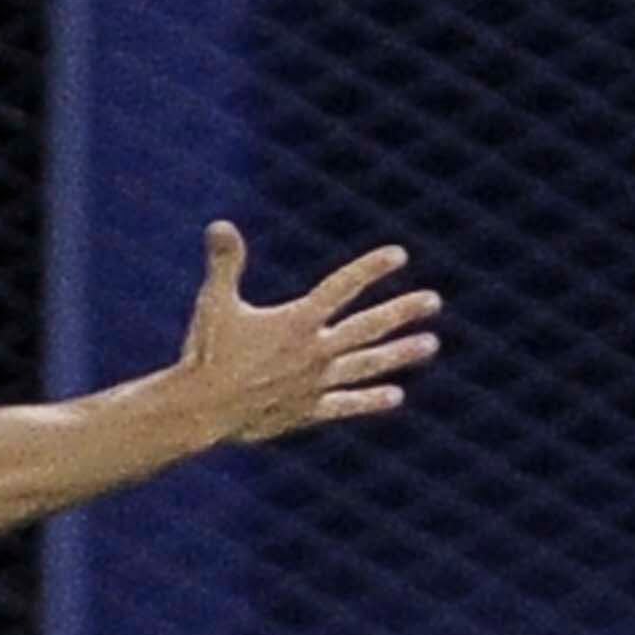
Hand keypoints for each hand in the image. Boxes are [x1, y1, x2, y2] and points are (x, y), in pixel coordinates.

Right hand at [173, 222, 441, 445]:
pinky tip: (395, 396)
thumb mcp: (214, 304)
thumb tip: (220, 225)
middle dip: (402, 312)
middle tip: (433, 301)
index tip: (398, 255)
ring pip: (366, 364)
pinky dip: (369, 400)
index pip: (341, 288)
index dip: (370, 270)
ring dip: (399, 354)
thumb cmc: (205, 354)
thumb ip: (225, 265)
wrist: (202, 410)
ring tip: (429, 344)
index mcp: (296, 322)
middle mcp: (314, 350)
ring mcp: (314, 382)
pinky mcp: (306, 410)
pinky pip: (345, 404)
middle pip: (367, 327)